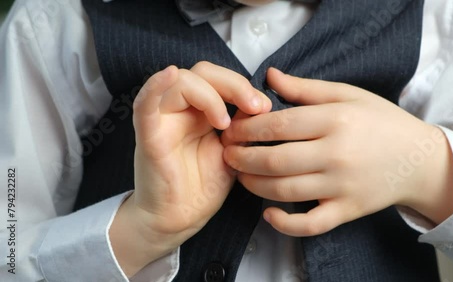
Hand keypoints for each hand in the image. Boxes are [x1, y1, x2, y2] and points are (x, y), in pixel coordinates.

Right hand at [110, 62, 270, 275]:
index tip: (265, 107)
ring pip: (181, 81)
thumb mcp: (232, 151)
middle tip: (255, 106)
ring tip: (226, 122)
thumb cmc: (204, 186)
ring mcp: (164, 120)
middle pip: (202, 72)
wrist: (182, 218)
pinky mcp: (149, 136)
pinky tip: (169, 75)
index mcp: (200, 111)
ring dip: (210, 94)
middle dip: (233, 84)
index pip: (219, 79)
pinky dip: (155, 85)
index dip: (243, 86)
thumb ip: (242, 126)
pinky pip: (145, 104)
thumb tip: (260, 104)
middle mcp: (181, 110)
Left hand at [222, 68, 452, 236]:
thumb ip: (305, 88)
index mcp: (336, 120)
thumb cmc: (382, 122)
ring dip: (253, 185)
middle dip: (242, 158)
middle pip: (276, 160)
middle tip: (227, 153)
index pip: (279, 124)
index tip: (231, 129)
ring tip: (240, 175)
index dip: (248, 128)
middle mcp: (337, 154)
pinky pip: (311, 224)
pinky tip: (268, 214)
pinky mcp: (347, 210)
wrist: (420, 159)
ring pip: (285, 191)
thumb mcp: (348, 95)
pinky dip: (285, 224)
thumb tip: (269, 76)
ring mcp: (342, 186)